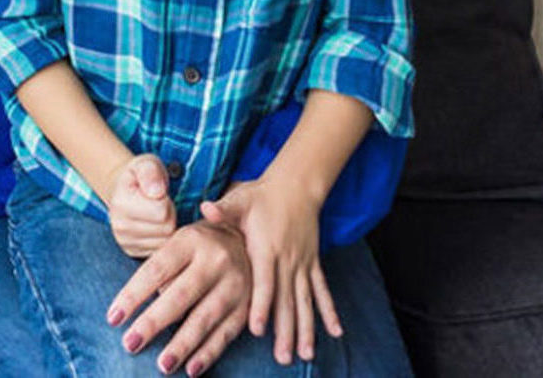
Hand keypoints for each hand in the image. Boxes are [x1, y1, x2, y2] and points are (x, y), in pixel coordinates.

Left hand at [105, 220, 251, 376]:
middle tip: (130, 344)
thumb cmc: (197, 247)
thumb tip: (141, 311)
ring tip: (162, 365)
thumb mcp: (177, 244)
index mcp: (189, 241)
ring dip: (181, 345)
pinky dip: (208, 354)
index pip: (155, 270)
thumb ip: (161, 272)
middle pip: (180, 296)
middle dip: (153, 323)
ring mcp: (234, 285)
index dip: (133, 295)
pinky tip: (191, 369)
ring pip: (204, 319)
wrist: (244, 241)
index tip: (113, 318)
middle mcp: (215, 261)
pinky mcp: (247, 308)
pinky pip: (225, 334)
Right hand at [106, 153, 176, 256]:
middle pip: (166, 228)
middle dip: (170, 215)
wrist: (124, 190)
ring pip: (166, 241)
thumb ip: (151, 172)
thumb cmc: (141, 176)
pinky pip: (162, 250)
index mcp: (121, 203)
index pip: (161, 211)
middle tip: (160, 205)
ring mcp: (125, 242)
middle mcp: (120, 226)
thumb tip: (156, 192)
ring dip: (168, 227)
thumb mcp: (146, 164)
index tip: (159, 194)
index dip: (167, 201)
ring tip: (158, 214)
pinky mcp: (133, 252)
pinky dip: (164, 238)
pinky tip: (157, 226)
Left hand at [201, 178, 340, 363]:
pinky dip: (329, 311)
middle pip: (286, 300)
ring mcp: (303, 263)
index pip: (264, 282)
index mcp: (266, 248)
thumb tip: (206, 209)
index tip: (258, 330)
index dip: (262, 306)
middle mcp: (288, 260)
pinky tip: (337, 332)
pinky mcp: (313, 263)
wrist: (295, 186)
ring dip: (307, 328)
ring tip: (306, 354)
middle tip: (283, 357)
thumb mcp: (240, 200)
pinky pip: (323, 290)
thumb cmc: (262, 195)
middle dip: (285, 330)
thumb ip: (224, 210)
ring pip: (306, 301)